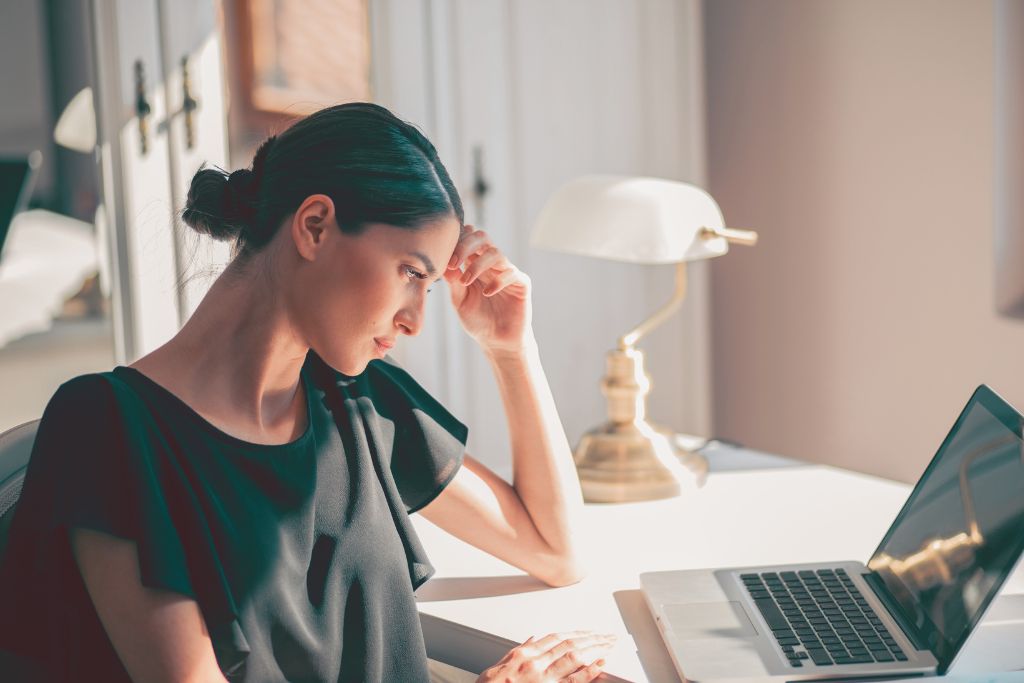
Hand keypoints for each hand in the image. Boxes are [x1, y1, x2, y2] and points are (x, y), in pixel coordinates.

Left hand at [444, 224, 532, 354]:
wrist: (497, 342)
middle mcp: (491, 265)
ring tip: (466, 282)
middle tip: (454, 263)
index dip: (456, 242)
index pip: (468, 239)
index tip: (445, 258)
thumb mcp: (459, 300)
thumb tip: (444, 262)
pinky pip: (511, 273)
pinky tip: (487, 293)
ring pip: (495, 253)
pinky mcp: (521, 284)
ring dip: (478, 265)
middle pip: (482, 237)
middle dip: (466, 245)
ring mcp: (507, 272)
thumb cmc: (478, 320)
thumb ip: (453, 281)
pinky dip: (497, 280)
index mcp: (475, 264)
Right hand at [475, 631, 614, 682]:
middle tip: (607, 636)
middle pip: (569, 644)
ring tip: (609, 645)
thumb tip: (532, 639)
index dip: (575, 633)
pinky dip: (589, 671)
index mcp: (523, 656)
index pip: (555, 638)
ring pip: (574, 657)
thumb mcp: (497, 668)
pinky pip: (573, 681)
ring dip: (595, 649)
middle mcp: (535, 664)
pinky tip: (601, 664)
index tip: (588, 632)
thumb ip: (517, 652)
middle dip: (591, 639)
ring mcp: (543, 679)